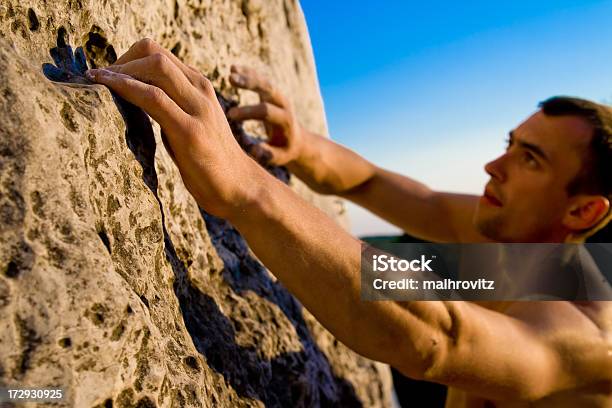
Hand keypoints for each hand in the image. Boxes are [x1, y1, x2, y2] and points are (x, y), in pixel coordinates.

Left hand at [85, 39, 259, 217]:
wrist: (239, 188)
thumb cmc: (210, 161)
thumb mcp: (189, 125)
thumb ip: (168, 108)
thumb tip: (132, 99)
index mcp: (200, 87)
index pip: (159, 54)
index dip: (127, 58)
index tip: (107, 76)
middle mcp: (201, 91)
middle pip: (154, 52)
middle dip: (119, 61)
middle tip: (98, 81)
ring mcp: (198, 109)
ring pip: (155, 67)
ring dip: (118, 71)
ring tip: (96, 82)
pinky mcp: (191, 131)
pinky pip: (154, 98)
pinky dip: (126, 89)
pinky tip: (107, 91)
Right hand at [227, 66, 303, 165]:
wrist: (297, 140)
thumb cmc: (284, 150)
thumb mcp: (279, 157)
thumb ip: (267, 154)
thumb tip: (254, 149)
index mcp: (285, 120)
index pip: (266, 111)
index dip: (249, 112)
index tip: (230, 115)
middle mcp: (283, 104)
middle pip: (268, 88)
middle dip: (250, 83)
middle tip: (231, 79)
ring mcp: (278, 96)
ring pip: (264, 80)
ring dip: (247, 75)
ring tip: (231, 71)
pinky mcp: (272, 92)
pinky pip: (260, 79)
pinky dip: (248, 73)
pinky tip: (234, 68)